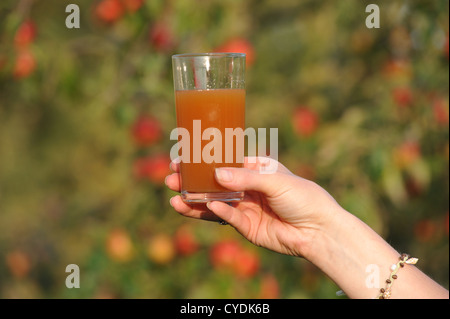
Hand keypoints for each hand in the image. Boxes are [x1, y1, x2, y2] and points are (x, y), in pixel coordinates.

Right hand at [165, 157, 343, 258]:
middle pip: (213, 184)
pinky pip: (228, 218)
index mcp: (255, 170)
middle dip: (192, 183)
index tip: (182, 159)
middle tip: (170, 180)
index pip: (223, 163)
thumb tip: (215, 174)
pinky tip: (205, 206)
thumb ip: (244, 178)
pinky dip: (216, 212)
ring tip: (174, 199)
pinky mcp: (247, 227)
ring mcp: (245, 208)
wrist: (319, 230)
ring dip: (195, 201)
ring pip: (214, 203)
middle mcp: (247, 188)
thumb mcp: (274, 180)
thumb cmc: (303, 197)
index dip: (203, 162)